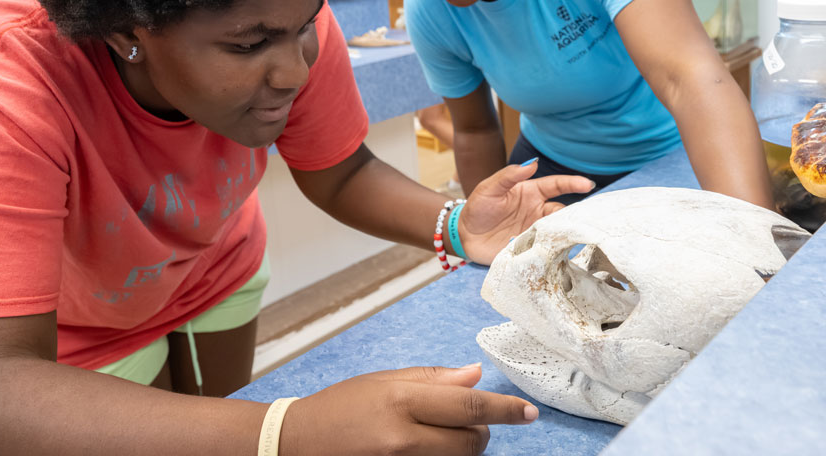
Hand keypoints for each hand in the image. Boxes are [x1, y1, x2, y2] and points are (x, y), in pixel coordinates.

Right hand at [279, 364, 537, 454]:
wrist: (295, 443)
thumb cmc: (340, 408)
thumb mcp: (383, 382)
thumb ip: (433, 380)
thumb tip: (476, 376)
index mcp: (401, 400)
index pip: (468, 407)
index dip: (505, 411)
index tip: (529, 413)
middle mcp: (402, 437)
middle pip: (471, 442)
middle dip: (479, 432)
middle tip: (465, 423)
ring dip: (462, 449)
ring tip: (438, 437)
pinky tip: (428, 448)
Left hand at [460, 160, 593, 263]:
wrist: (464, 236)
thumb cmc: (477, 208)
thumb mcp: (489, 188)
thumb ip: (509, 175)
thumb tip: (533, 163)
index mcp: (532, 193)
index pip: (556, 185)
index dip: (573, 183)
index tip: (587, 184)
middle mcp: (538, 211)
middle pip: (562, 210)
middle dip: (575, 212)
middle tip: (586, 215)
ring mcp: (535, 231)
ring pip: (557, 230)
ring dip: (564, 231)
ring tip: (571, 233)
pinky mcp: (530, 249)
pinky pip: (546, 249)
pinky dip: (552, 249)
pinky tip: (557, 250)